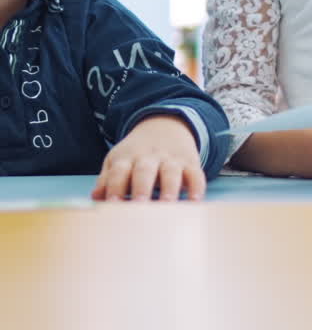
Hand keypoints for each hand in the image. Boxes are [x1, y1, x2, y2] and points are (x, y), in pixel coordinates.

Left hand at [92, 114, 206, 201]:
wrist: (167, 124)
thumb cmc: (137, 152)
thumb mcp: (118, 159)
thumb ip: (107, 180)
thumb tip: (96, 199)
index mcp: (127, 158)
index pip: (118, 172)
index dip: (114, 187)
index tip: (112, 204)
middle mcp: (149, 157)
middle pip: (144, 171)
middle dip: (142, 188)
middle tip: (140, 206)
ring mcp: (171, 159)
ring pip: (171, 172)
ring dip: (169, 188)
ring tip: (167, 205)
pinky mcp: (190, 162)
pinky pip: (195, 174)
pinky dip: (197, 187)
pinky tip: (195, 201)